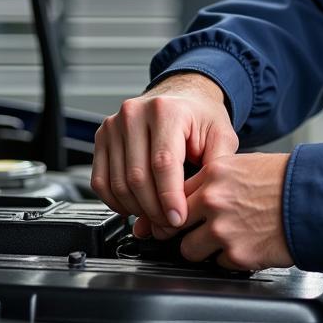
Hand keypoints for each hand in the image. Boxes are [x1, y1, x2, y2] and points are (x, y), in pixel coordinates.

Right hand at [92, 73, 237, 236]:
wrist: (181, 98)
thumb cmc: (200, 117)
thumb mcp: (221, 135)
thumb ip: (215, 166)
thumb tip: (200, 201)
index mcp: (167, 110)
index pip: (163, 163)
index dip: (170, 197)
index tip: (178, 218)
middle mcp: (134, 114)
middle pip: (137, 177)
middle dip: (154, 209)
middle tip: (169, 224)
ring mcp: (114, 125)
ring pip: (117, 183)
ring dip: (136, 209)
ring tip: (156, 217)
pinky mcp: (101, 138)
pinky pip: (101, 181)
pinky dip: (116, 202)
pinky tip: (135, 206)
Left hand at [175, 152, 293, 270]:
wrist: (317, 200)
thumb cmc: (290, 180)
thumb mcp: (249, 164)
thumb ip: (221, 179)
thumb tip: (204, 192)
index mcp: (215, 174)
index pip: (175, 193)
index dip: (179, 206)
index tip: (181, 214)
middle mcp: (213, 201)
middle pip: (174, 223)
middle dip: (183, 229)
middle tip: (195, 230)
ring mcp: (222, 230)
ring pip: (189, 249)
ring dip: (203, 249)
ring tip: (224, 241)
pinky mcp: (237, 255)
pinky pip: (218, 263)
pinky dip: (230, 259)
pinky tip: (247, 245)